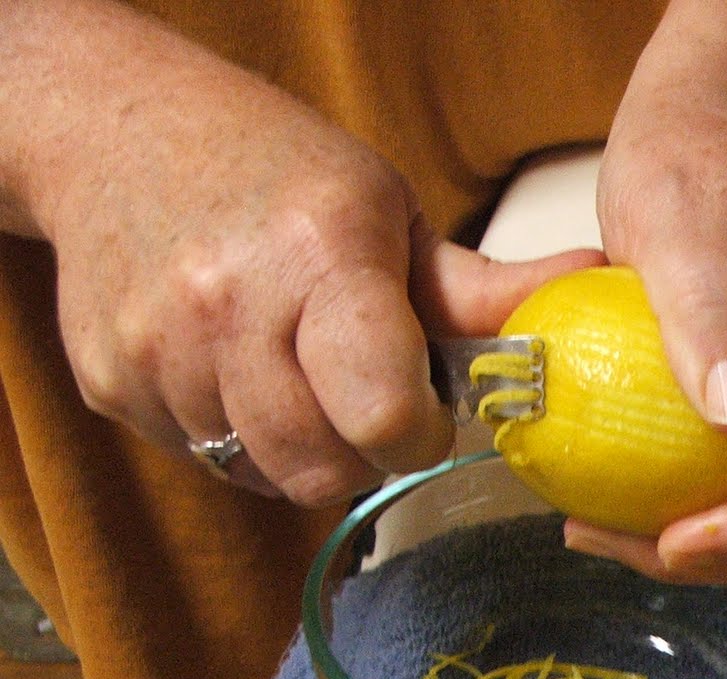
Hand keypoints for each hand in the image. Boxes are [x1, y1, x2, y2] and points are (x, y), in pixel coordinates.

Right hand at [16, 1, 589, 504]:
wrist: (117, 129)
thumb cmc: (277, 174)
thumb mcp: (388, 214)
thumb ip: (480, 289)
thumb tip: (592, 293)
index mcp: (322, 258)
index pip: (383, 414)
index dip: (416, 436)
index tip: (422, 415)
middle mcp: (228, 305)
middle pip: (323, 469)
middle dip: (361, 452)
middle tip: (361, 395)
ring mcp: (157, 349)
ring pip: (264, 476)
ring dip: (298, 448)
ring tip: (295, 369)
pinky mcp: (110, 380)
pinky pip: (203, 458)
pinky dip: (234, 435)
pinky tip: (235, 367)